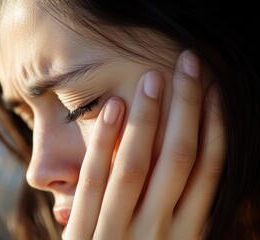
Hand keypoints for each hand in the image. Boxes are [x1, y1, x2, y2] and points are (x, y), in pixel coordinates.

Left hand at [63, 50, 224, 239]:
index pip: (208, 171)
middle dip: (187, 107)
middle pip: (179, 157)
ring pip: (138, 163)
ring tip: (153, 77)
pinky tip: (113, 107)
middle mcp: (161, 232)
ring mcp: (120, 233)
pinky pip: (95, 180)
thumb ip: (180, 213)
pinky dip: (105, 141)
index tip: (214, 91)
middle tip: (189, 63)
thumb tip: (199, 169)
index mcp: (188, 235)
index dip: (214, 127)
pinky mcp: (84, 235)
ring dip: (148, 117)